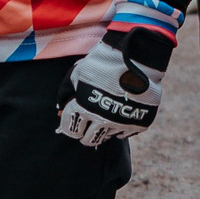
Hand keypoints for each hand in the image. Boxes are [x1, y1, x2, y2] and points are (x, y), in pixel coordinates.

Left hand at [56, 28, 167, 146]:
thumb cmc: (104, 63)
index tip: (74, 120)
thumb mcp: (78, 72)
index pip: (70, 130)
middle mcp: (101, 121)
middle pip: (87, 140)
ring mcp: (121, 124)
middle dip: (84, 133)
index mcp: (84, 109)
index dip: (70, 125)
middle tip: (88, 123)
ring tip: (105, 115)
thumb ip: (67, 90)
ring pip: (106, 137)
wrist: (137, 58)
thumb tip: (62, 105)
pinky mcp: (138, 123)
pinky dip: (120, 128)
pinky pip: (124, 134)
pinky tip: (120, 116)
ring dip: (103, 129)